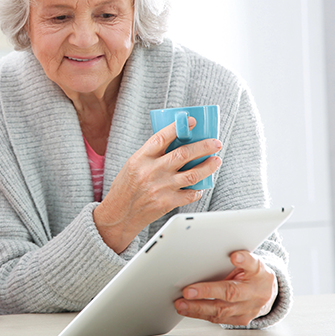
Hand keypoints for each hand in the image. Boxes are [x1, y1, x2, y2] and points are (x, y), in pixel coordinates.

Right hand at [93, 117, 222, 251]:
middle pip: (183, 154)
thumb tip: (177, 143)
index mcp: (141, 158)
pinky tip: (201, 185)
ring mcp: (161, 187)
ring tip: (216, 160)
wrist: (118, 214)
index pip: (162, 137)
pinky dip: (198, 189)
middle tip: (215, 143)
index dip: (178, 128)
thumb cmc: (125, 188)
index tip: (191, 122)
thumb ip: (152, 155)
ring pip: (193, 174)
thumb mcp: (133, 165)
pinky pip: (190, 194)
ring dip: (208, 166)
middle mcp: (152, 171)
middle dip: (204, 147)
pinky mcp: (167, 203)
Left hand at [174, 250, 278, 325]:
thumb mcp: (251, 262)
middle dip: (207, 293)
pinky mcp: (240, 319)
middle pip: (231, 293)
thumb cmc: (253, 275)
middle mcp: (255, 294)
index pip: (252, 265)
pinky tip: (187, 310)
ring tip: (181, 304)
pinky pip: (218, 319)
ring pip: (222, 311)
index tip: (234, 256)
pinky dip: (200, 314)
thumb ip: (239, 258)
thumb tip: (228, 254)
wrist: (266, 293)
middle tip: (187, 291)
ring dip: (198, 307)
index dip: (244, 260)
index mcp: (259, 275)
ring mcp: (248, 310)